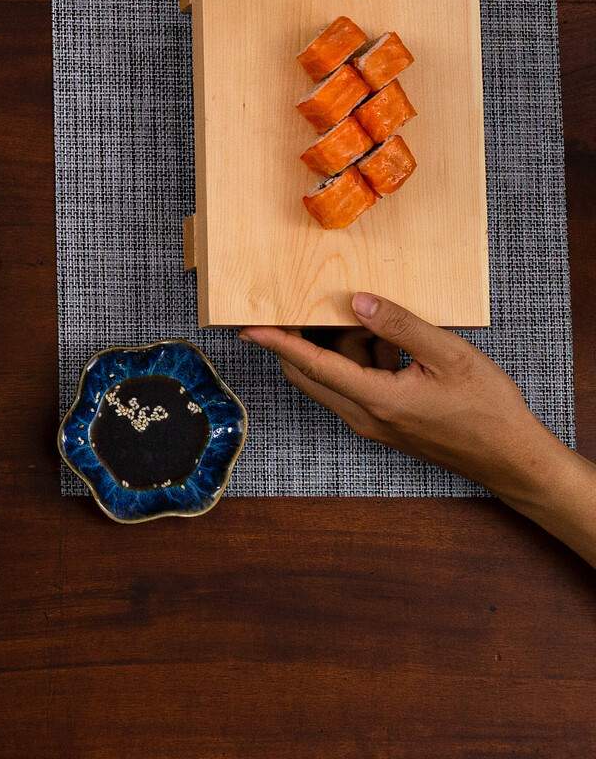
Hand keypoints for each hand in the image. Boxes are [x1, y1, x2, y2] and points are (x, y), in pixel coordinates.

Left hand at [241, 292, 562, 497]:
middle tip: (302, 307)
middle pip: (310, 374)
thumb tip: (358, 301)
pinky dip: (363, 363)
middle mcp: (365, 416)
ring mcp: (373, 423)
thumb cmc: (488, 411)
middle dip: (301, 341)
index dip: (277, 342)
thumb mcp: (449, 356)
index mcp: (376, 399)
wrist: (512, 460)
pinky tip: (394, 346)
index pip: (310, 365)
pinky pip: (356, 388)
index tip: (248, 326)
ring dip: (342, 350)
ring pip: (334, 380)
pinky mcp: (385, 424)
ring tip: (375, 323)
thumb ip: (400, 325)